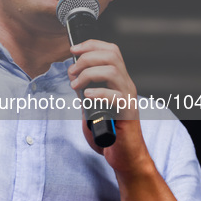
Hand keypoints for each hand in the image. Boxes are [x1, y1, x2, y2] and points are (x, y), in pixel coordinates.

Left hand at [68, 39, 150, 175]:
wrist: (125, 156)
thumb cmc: (109, 131)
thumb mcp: (93, 104)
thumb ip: (86, 89)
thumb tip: (73, 74)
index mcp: (119, 80)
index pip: (111, 50)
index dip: (91, 45)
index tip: (73, 49)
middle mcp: (126, 85)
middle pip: (112, 55)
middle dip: (87, 57)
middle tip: (72, 72)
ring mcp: (128, 97)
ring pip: (113, 70)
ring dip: (88, 74)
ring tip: (76, 85)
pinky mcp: (128, 113)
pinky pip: (115, 96)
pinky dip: (98, 93)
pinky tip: (86, 97)